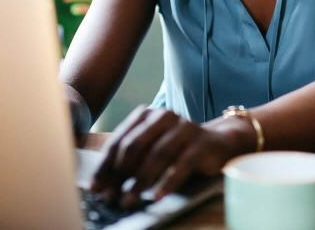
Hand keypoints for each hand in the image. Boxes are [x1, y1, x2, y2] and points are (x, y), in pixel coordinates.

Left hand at [92, 106, 251, 207]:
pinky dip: (168, 182)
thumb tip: (102, 184)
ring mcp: (184, 128)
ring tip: (129, 200)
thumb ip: (129, 159)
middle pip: (135, 146)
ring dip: (140, 181)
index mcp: (147, 114)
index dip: (105, 166)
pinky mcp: (201, 144)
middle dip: (119, 175)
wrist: (217, 143)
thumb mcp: (151, 147)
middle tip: (111, 196)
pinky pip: (181, 165)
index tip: (96, 187)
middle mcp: (164, 116)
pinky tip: (158, 196)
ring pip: (157, 155)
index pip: (120, 140)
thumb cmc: (177, 148)